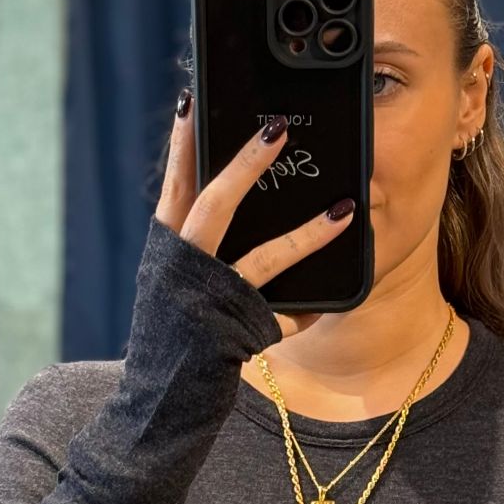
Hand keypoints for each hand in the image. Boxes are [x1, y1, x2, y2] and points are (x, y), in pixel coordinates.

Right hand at [156, 91, 353, 342]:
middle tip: (277, 128)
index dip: (182, 145)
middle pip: (212, 204)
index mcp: (165, 252)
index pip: (174, 187)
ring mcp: (210, 299)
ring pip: (261, 256)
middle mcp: (182, 269)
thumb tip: (228, 205)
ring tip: (345, 209)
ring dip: (307, 233)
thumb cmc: (171, 339)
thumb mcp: (171, 287)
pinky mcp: (234, 330)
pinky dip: (309, 307)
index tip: (192, 102)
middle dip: (245, 164)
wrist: (158, 401)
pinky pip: (283, 311)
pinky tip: (336, 298)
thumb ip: (193, 248)